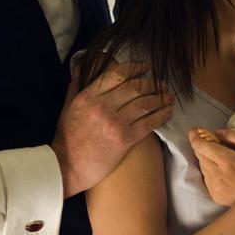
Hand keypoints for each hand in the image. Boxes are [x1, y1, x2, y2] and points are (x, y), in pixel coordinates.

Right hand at [51, 62, 173, 197]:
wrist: (67, 166)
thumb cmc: (66, 138)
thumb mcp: (67, 107)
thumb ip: (76, 87)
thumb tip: (82, 69)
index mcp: (89, 96)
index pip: (117, 74)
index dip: (136, 68)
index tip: (146, 67)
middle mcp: (103, 106)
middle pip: (135, 87)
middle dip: (152, 83)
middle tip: (161, 84)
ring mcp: (115, 123)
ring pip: (145, 104)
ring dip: (160, 98)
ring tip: (168, 96)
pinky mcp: (124, 139)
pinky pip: (148, 123)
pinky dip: (161, 115)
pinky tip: (168, 112)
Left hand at [188, 127, 234, 205]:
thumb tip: (218, 132)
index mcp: (229, 163)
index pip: (201, 146)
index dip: (195, 135)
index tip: (196, 130)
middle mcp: (219, 177)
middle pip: (199, 154)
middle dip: (204, 145)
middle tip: (216, 142)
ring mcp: (216, 188)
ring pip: (202, 165)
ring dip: (208, 158)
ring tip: (226, 159)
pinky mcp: (215, 196)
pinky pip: (207, 177)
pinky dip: (212, 171)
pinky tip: (227, 172)